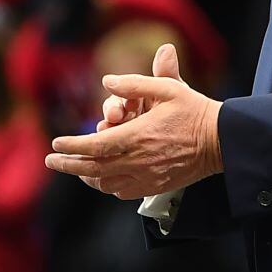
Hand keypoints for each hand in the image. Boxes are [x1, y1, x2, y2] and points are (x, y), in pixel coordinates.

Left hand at [46, 44, 222, 199]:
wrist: (221, 140)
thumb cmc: (194, 110)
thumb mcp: (168, 88)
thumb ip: (135, 83)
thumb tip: (107, 79)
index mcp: (138, 135)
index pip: (96, 145)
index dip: (73, 145)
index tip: (56, 143)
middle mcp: (139, 160)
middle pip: (94, 168)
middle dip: (69, 164)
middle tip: (51, 159)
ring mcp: (147, 176)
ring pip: (106, 183)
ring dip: (86, 175)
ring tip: (74, 167)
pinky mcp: (156, 185)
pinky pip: (123, 191)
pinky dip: (107, 185)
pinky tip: (102, 178)